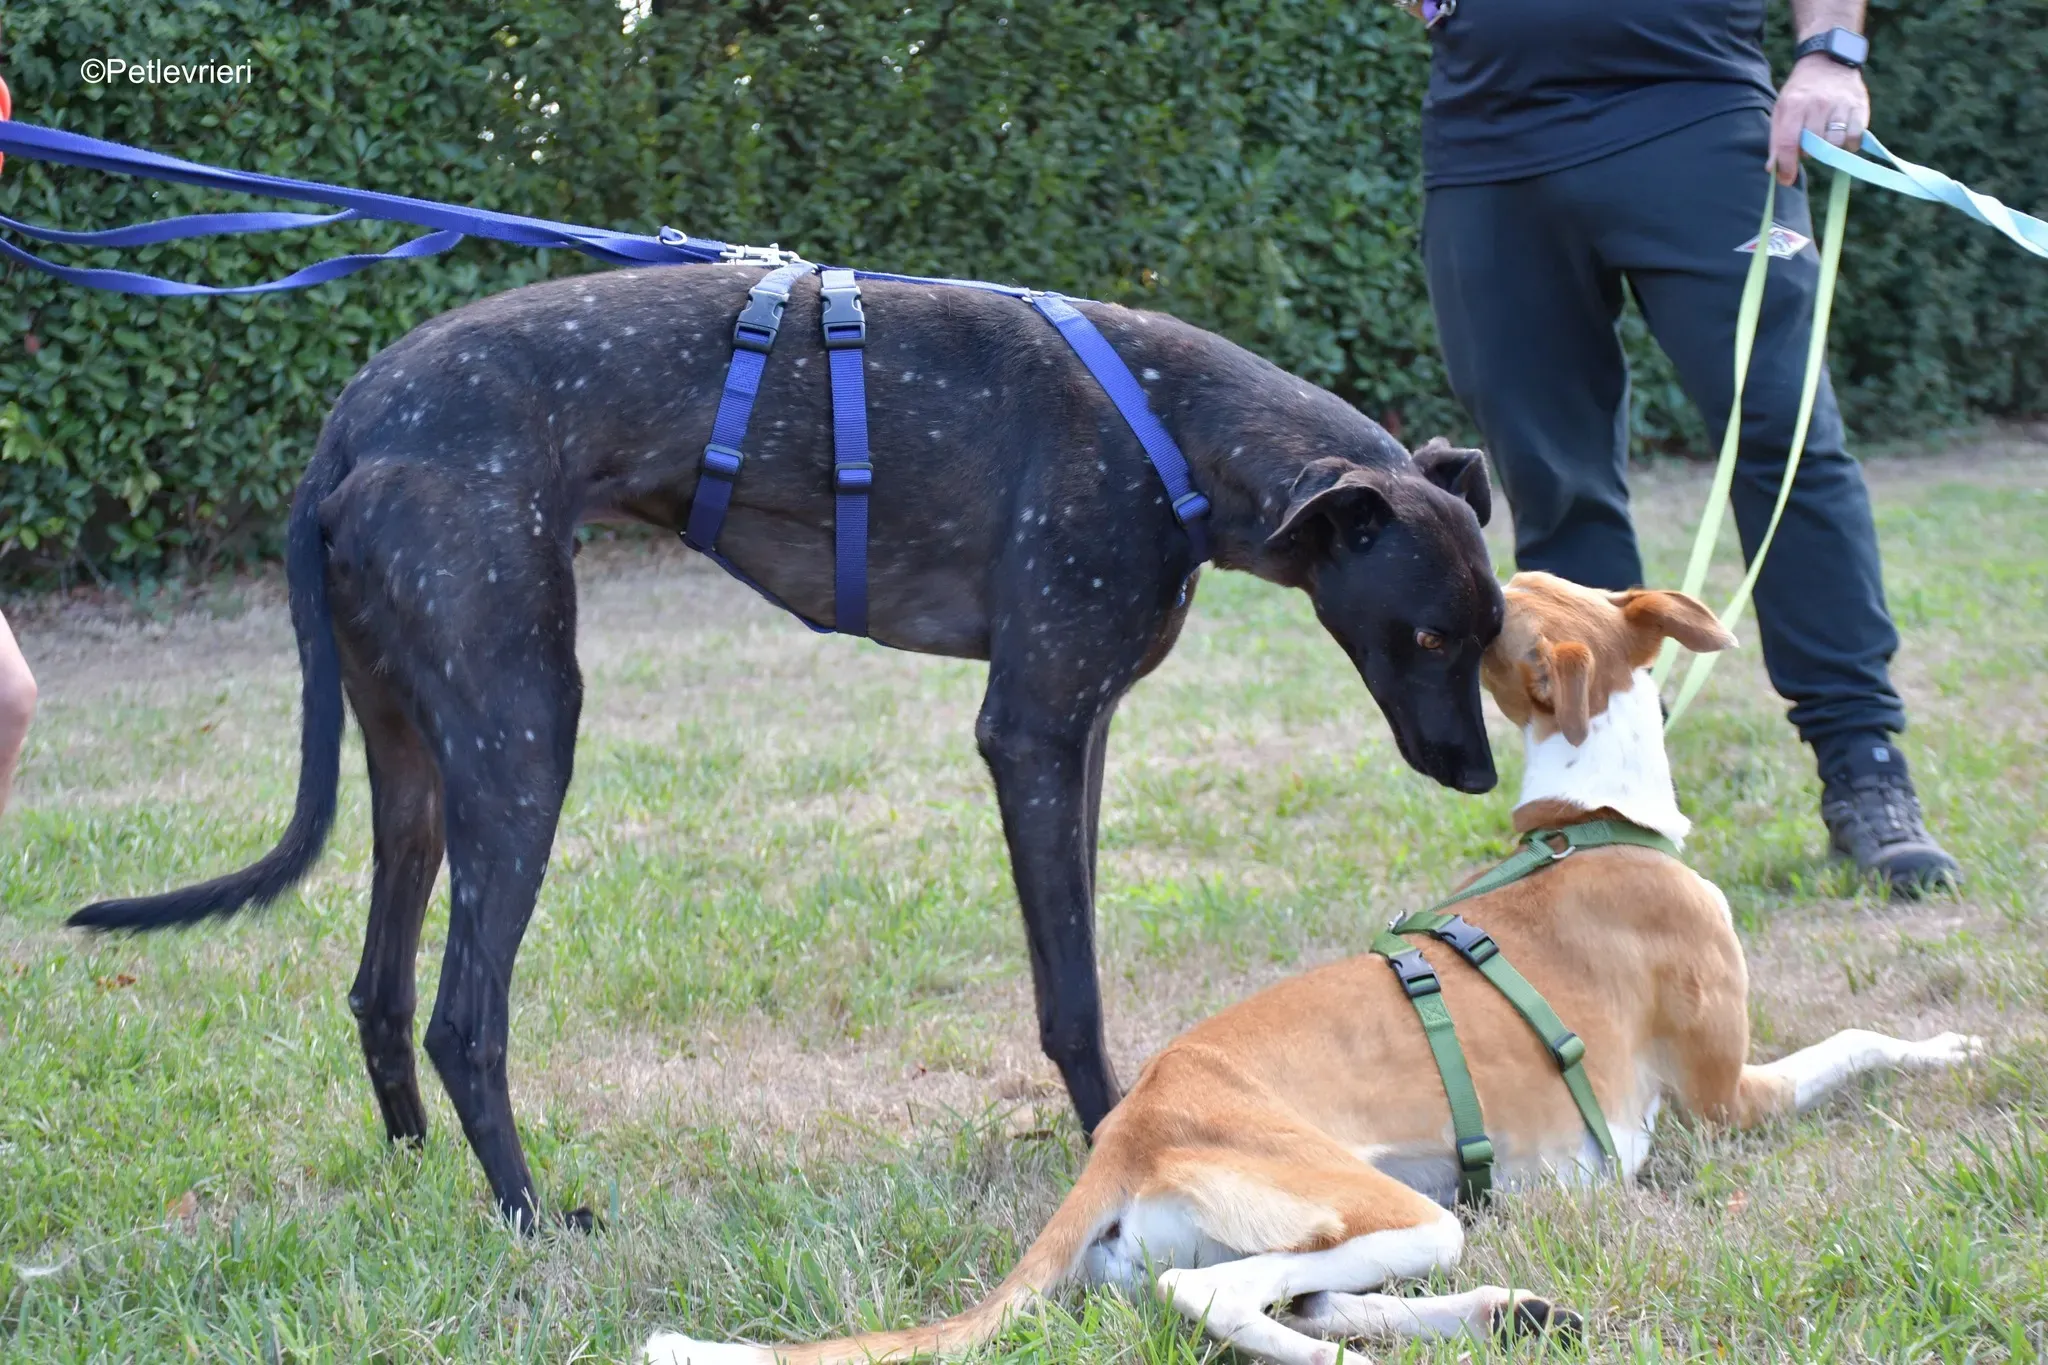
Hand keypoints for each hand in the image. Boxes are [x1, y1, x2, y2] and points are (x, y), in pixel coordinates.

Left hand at [1770, 53, 1869, 184]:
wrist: (1828, 61)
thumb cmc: (1800, 91)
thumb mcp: (1782, 109)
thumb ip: (1777, 139)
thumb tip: (1773, 170)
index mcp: (1794, 105)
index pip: (1788, 143)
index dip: (1787, 166)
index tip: (1787, 180)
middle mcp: (1818, 104)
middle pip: (1814, 146)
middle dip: (1809, 152)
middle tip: (1809, 143)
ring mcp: (1841, 104)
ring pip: (1835, 143)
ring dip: (1830, 148)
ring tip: (1825, 137)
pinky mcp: (1860, 105)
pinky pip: (1855, 137)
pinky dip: (1849, 143)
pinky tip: (1842, 136)